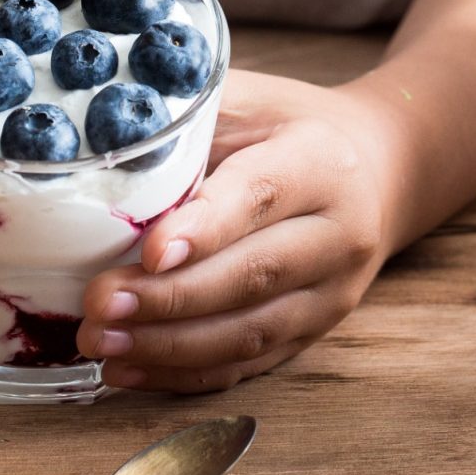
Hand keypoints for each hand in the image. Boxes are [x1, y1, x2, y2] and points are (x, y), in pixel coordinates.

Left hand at [75, 71, 401, 392]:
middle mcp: (339, 235)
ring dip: (168, 346)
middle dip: (169, 299)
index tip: (147, 250)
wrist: (377, 167)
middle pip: (252, 275)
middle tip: (99, 304)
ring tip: (101, 341)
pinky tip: (129, 369)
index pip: (259, 198)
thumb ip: (188, 120)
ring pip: (249, 332)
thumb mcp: (249, 100)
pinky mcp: (314, 332)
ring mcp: (332, 292)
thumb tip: (99, 145)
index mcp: (320, 163)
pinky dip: (184, 374)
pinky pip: (248, 364)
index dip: (203, 228)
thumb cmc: (289, 127)